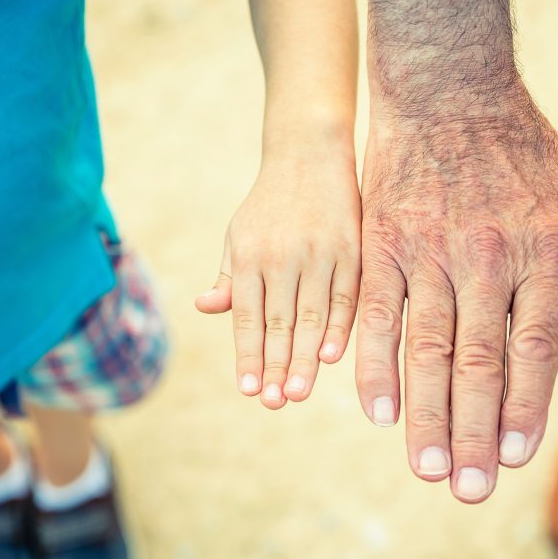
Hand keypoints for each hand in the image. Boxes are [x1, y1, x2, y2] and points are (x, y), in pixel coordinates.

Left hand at [197, 149, 360, 408]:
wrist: (308, 154)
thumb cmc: (270, 204)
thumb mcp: (239, 233)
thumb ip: (230, 276)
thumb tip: (206, 307)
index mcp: (250, 255)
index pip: (247, 316)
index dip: (248, 355)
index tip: (248, 389)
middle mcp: (282, 256)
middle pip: (279, 322)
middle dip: (276, 366)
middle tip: (274, 403)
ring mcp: (319, 252)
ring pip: (311, 314)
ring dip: (305, 357)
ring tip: (298, 392)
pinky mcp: (351, 248)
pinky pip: (346, 294)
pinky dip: (340, 326)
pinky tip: (333, 355)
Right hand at [355, 81, 557, 501]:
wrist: (448, 92)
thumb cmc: (522, 150)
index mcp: (542, 251)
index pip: (536, 345)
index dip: (526, 405)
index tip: (515, 455)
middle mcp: (487, 257)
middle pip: (481, 360)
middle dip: (476, 431)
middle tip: (469, 488)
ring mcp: (430, 251)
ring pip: (427, 347)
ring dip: (427, 414)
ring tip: (429, 467)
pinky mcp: (383, 244)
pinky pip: (377, 315)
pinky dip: (375, 366)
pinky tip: (377, 410)